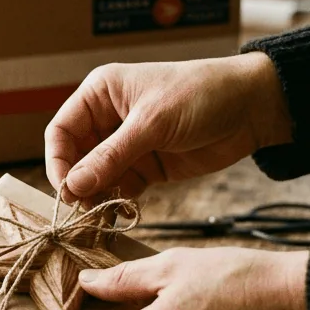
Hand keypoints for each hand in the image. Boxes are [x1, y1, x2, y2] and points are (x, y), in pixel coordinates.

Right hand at [45, 52, 292, 201]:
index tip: (65, 190)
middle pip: (75, 157)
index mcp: (101, 93)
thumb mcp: (152, 124)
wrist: (251, 107)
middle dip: (77, 183)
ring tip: (101, 216)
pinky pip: (120, 187)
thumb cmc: (200, 96)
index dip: (58, 160)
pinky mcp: (146, 166)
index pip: (61, 130)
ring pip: (96, 177)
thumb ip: (111, 157)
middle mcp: (108, 118)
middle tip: (82, 210)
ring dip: (95, 197)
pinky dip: (117, 202)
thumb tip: (72, 186)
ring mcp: (127, 144)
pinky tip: (121, 214)